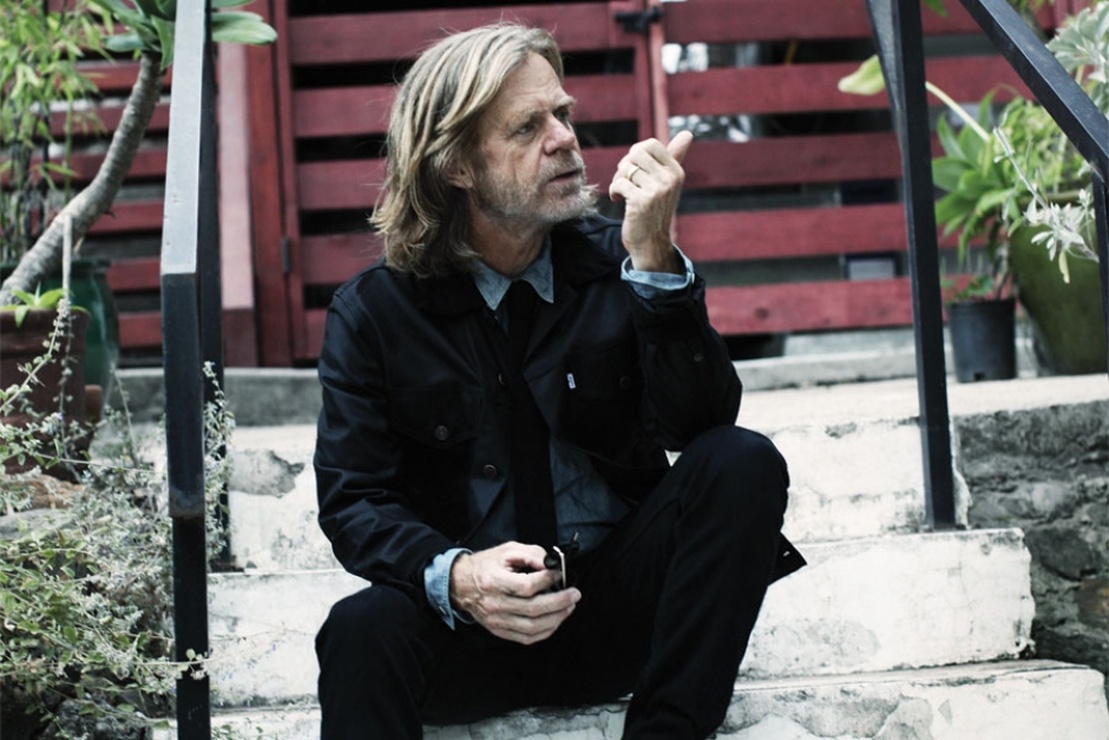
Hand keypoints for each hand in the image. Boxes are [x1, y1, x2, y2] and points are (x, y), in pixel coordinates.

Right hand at [450, 542, 581, 644]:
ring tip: (569, 607)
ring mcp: (497, 620)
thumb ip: (531, 554)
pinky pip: (526, 637)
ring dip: (557, 618)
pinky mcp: (499, 630)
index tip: (559, 574)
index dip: (547, 581)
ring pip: (533, 626)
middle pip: (533, 609)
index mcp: (494, 581)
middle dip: (560, 602)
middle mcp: (495, 604)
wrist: (461, 584)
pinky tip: (555, 621)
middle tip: (574, 594)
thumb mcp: (507, 550)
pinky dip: (545, 631)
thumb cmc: (486, 565)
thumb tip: (552, 564)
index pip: (527, 586)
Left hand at [607, 130, 693, 273]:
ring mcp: (656, 191)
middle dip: (625, 165)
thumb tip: (688, 134)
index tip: (635, 170)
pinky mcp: (641, 202)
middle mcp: (669, 179)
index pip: (651, 144)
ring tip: (622, 192)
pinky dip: (614, 191)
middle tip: (625, 180)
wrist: (651, 244)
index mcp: (676, 172)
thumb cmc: (655, 211)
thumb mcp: (667, 183)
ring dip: (618, 180)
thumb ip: (675, 157)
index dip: (636, 154)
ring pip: (626, 168)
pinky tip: (619, 201)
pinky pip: (619, 183)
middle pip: (636, 152)